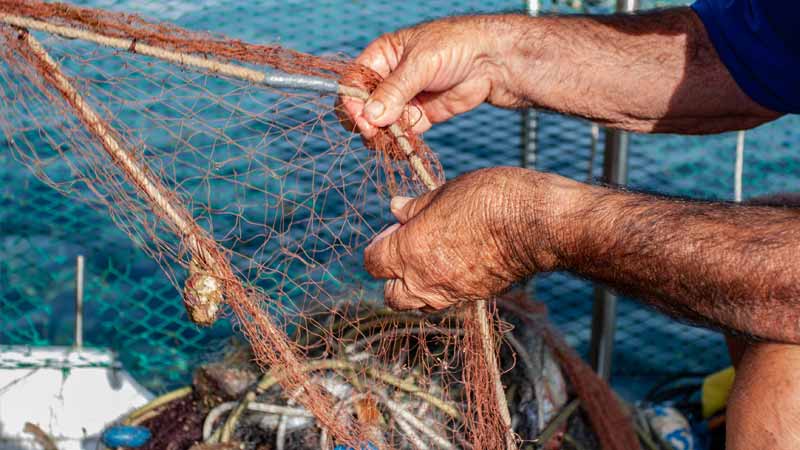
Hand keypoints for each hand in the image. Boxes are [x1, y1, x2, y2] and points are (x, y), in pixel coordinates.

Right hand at [341, 16, 520, 137]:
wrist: (494, 60)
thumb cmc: (457, 46)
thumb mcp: (422, 63)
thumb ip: (395, 91)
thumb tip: (370, 117)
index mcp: (382, 56)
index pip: (353, 82)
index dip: (351, 102)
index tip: (361, 119)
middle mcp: (389, 79)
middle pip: (363, 107)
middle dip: (365, 122)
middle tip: (374, 134)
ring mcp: (405, 99)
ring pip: (381, 124)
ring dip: (382, 137)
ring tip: (390, 144)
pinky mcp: (421, 116)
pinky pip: (402, 134)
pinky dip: (399, 144)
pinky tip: (401, 150)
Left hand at [364, 167, 579, 310]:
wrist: (538, 225)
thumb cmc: (491, 200)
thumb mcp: (446, 192)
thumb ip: (416, 207)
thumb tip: (395, 208)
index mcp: (409, 251)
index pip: (373, 262)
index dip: (379, 245)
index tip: (394, 230)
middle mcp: (424, 280)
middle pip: (391, 295)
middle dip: (393, 277)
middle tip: (409, 248)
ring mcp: (450, 294)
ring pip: (418, 304)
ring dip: (416, 288)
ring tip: (431, 259)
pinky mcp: (474, 297)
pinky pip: (446, 301)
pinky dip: (443, 288)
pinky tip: (456, 263)